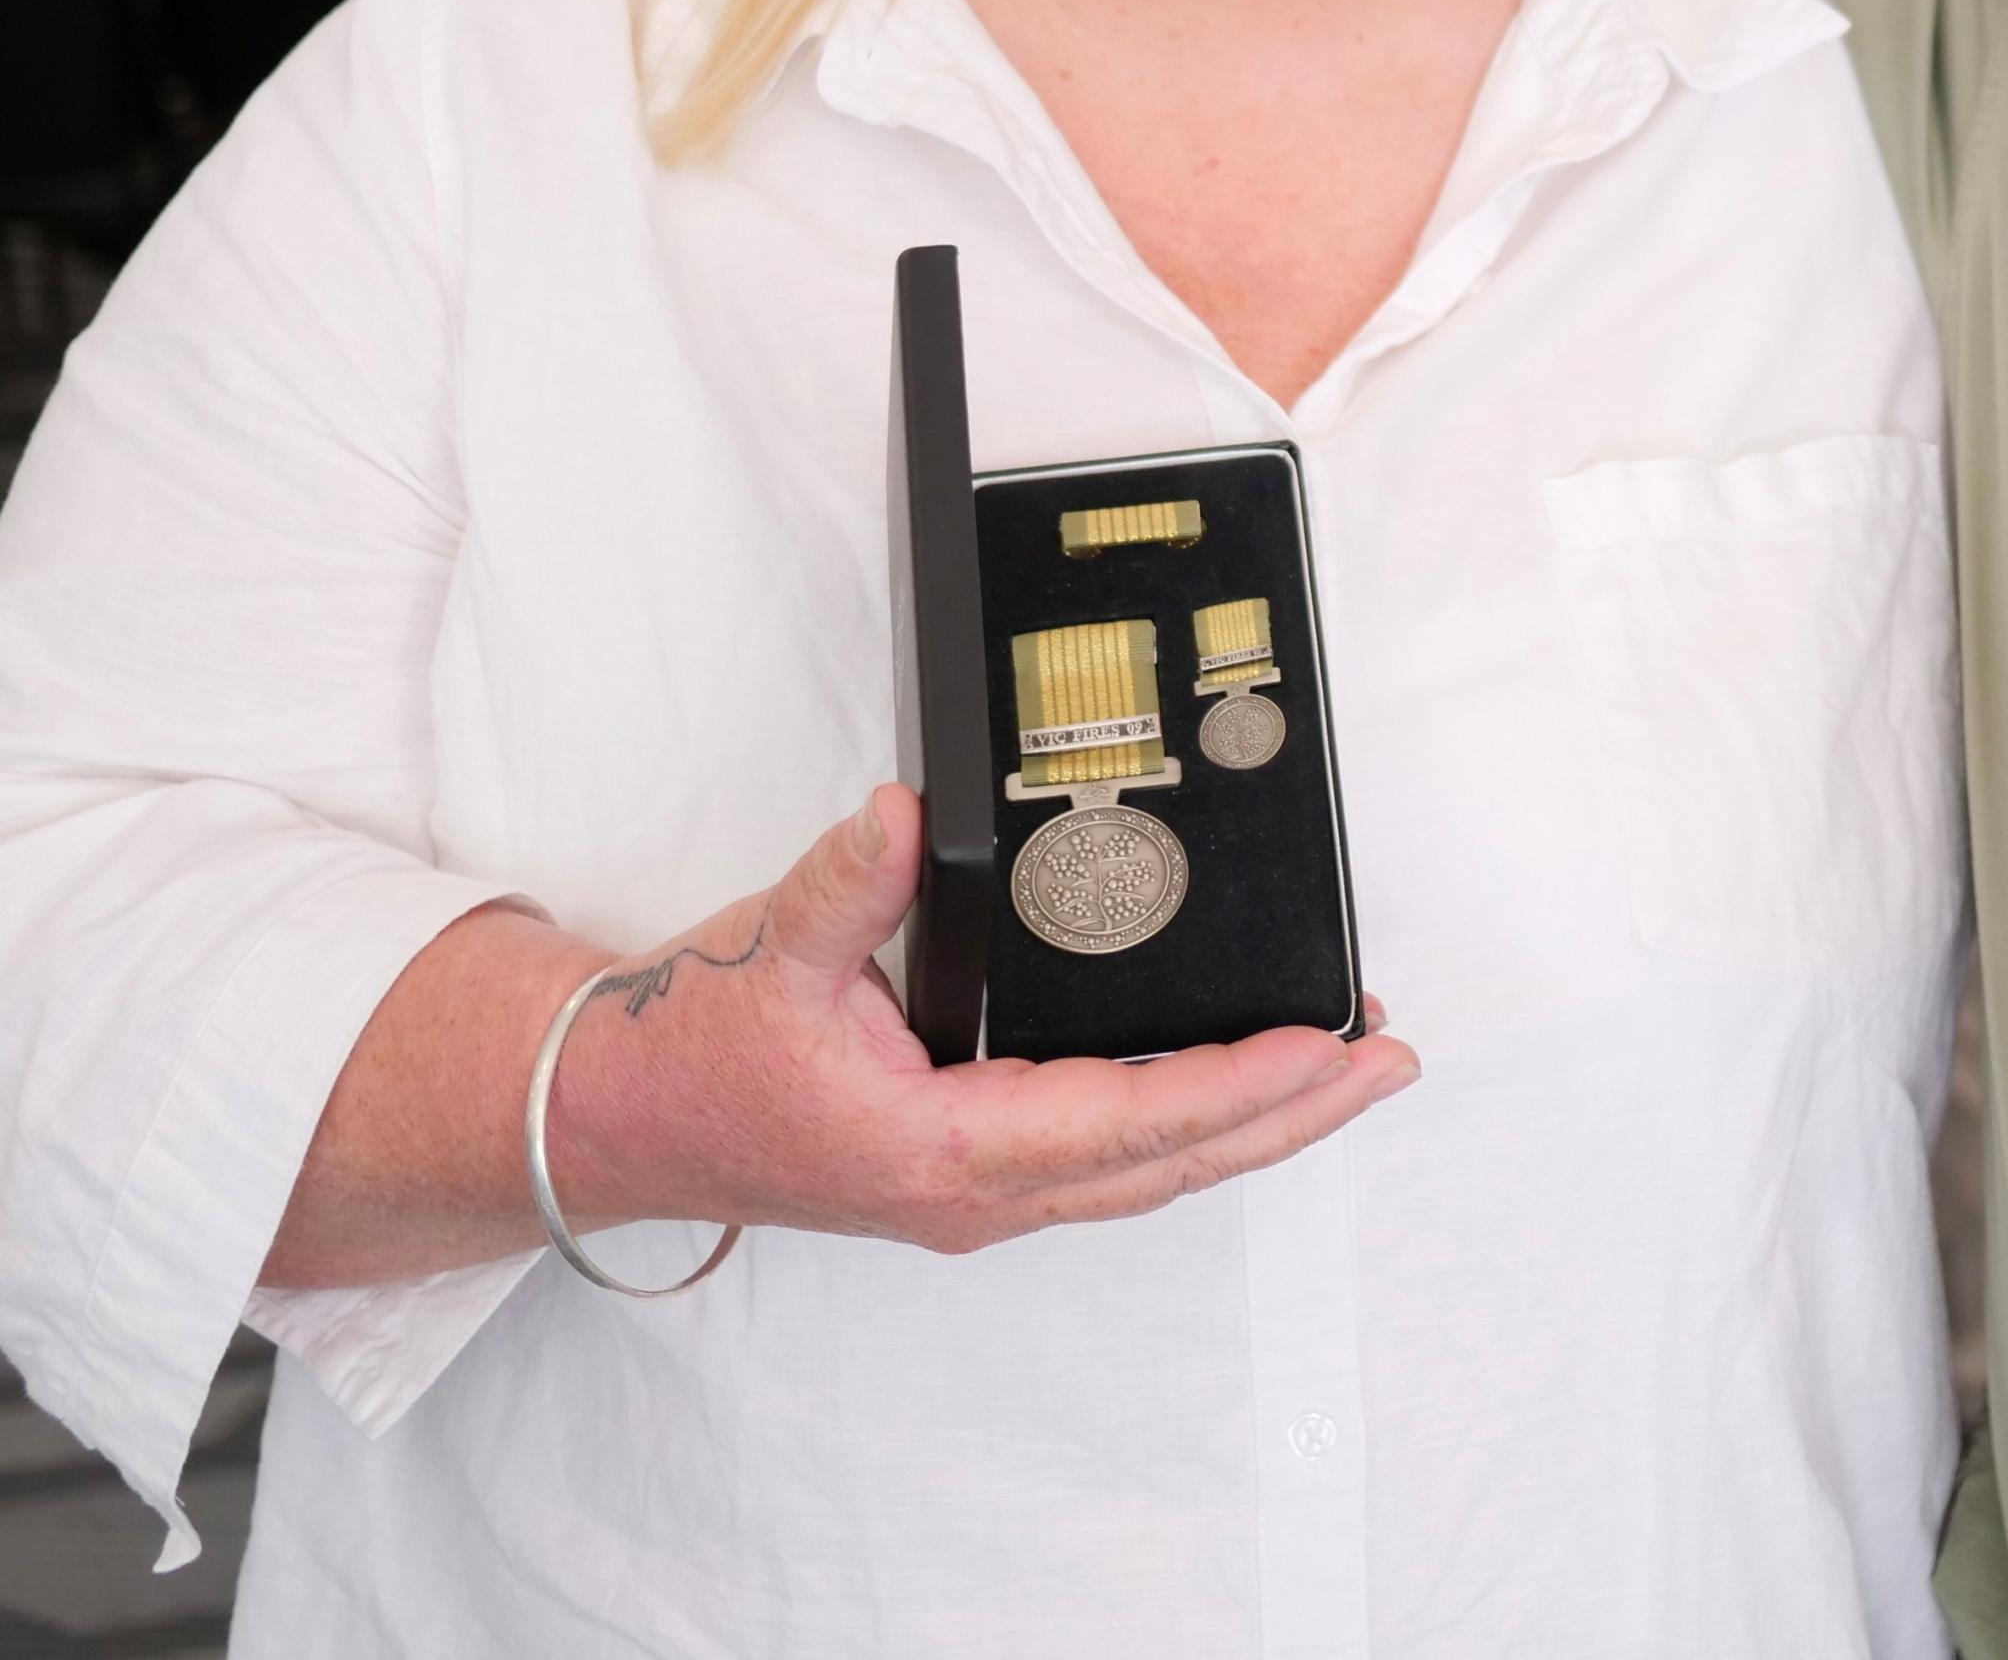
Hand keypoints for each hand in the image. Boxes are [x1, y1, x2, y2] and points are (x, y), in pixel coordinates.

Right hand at [550, 783, 1412, 1253]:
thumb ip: (845, 882)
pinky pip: (1113, 1162)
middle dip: (1292, 1112)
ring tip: (1349, 1066)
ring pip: (1151, 1171)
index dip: (1235, 1086)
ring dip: (1257, 1122)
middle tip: (1391, 1059)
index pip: (1125, 1121)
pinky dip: (1193, 1124)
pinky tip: (1242, 1088)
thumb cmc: (687, 1051)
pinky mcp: (975, 1176)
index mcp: (938, 1149)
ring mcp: (980, 1194)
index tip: (1325, 1047)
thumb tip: (908, 813)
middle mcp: (975, 1193)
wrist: (615, 1121)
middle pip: (1171, 1164)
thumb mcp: (762, 951)